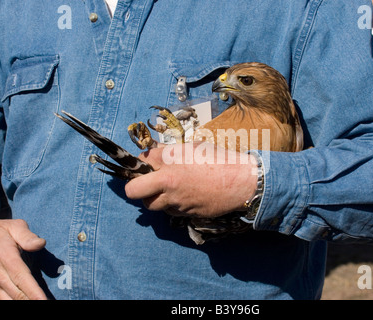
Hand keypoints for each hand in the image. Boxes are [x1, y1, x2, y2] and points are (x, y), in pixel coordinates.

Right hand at [0, 219, 46, 299]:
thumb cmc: (1, 232)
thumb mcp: (15, 227)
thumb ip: (28, 236)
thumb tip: (41, 244)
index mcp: (5, 257)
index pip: (22, 278)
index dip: (34, 292)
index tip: (44, 300)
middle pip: (16, 294)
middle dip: (32, 300)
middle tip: (46, 302)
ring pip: (6, 300)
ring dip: (22, 303)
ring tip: (38, 302)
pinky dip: (10, 302)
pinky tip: (24, 301)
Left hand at [125, 142, 257, 217]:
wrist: (239, 182)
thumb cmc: (218, 159)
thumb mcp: (191, 148)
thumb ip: (168, 151)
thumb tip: (153, 151)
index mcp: (168, 166)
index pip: (139, 164)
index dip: (140, 163)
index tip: (146, 163)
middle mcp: (168, 186)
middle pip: (133, 192)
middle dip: (136, 186)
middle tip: (147, 182)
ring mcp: (176, 203)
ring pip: (152, 204)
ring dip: (155, 197)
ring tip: (170, 188)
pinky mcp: (186, 214)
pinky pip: (170, 211)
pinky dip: (172, 205)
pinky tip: (186, 195)